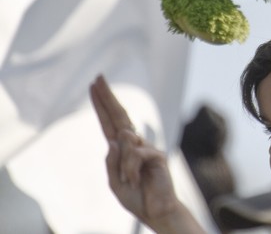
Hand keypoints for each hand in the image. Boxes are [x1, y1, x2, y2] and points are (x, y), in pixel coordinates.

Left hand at [90, 75, 195, 232]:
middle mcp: (134, 144)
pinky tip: (137, 179)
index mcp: (121, 150)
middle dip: (107, 97)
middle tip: (98, 77)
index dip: (102, 105)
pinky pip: (135, 155)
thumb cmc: (137, 196)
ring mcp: (146, 147)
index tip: (94, 86)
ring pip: (125, 143)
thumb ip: (112, 161)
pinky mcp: (156, 154)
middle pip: (119, 115)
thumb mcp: (114, 182)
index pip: (109, 122)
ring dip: (123, 167)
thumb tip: (118, 137)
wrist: (156, 211)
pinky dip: (131, 169)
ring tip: (131, 181)